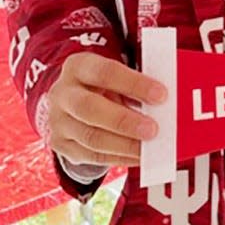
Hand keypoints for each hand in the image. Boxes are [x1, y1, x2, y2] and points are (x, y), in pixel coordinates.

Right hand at [45, 52, 166, 167]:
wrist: (72, 102)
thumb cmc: (103, 86)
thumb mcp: (116, 77)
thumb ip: (137, 86)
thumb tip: (167, 103)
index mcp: (78, 67)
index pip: (105, 72)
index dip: (134, 84)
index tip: (161, 95)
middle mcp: (63, 93)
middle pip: (89, 107)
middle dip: (124, 121)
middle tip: (153, 129)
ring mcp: (58, 121)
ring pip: (90, 137)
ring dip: (124, 145)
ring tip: (149, 148)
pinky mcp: (61, 144)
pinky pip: (92, 156)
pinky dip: (119, 157)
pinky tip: (138, 156)